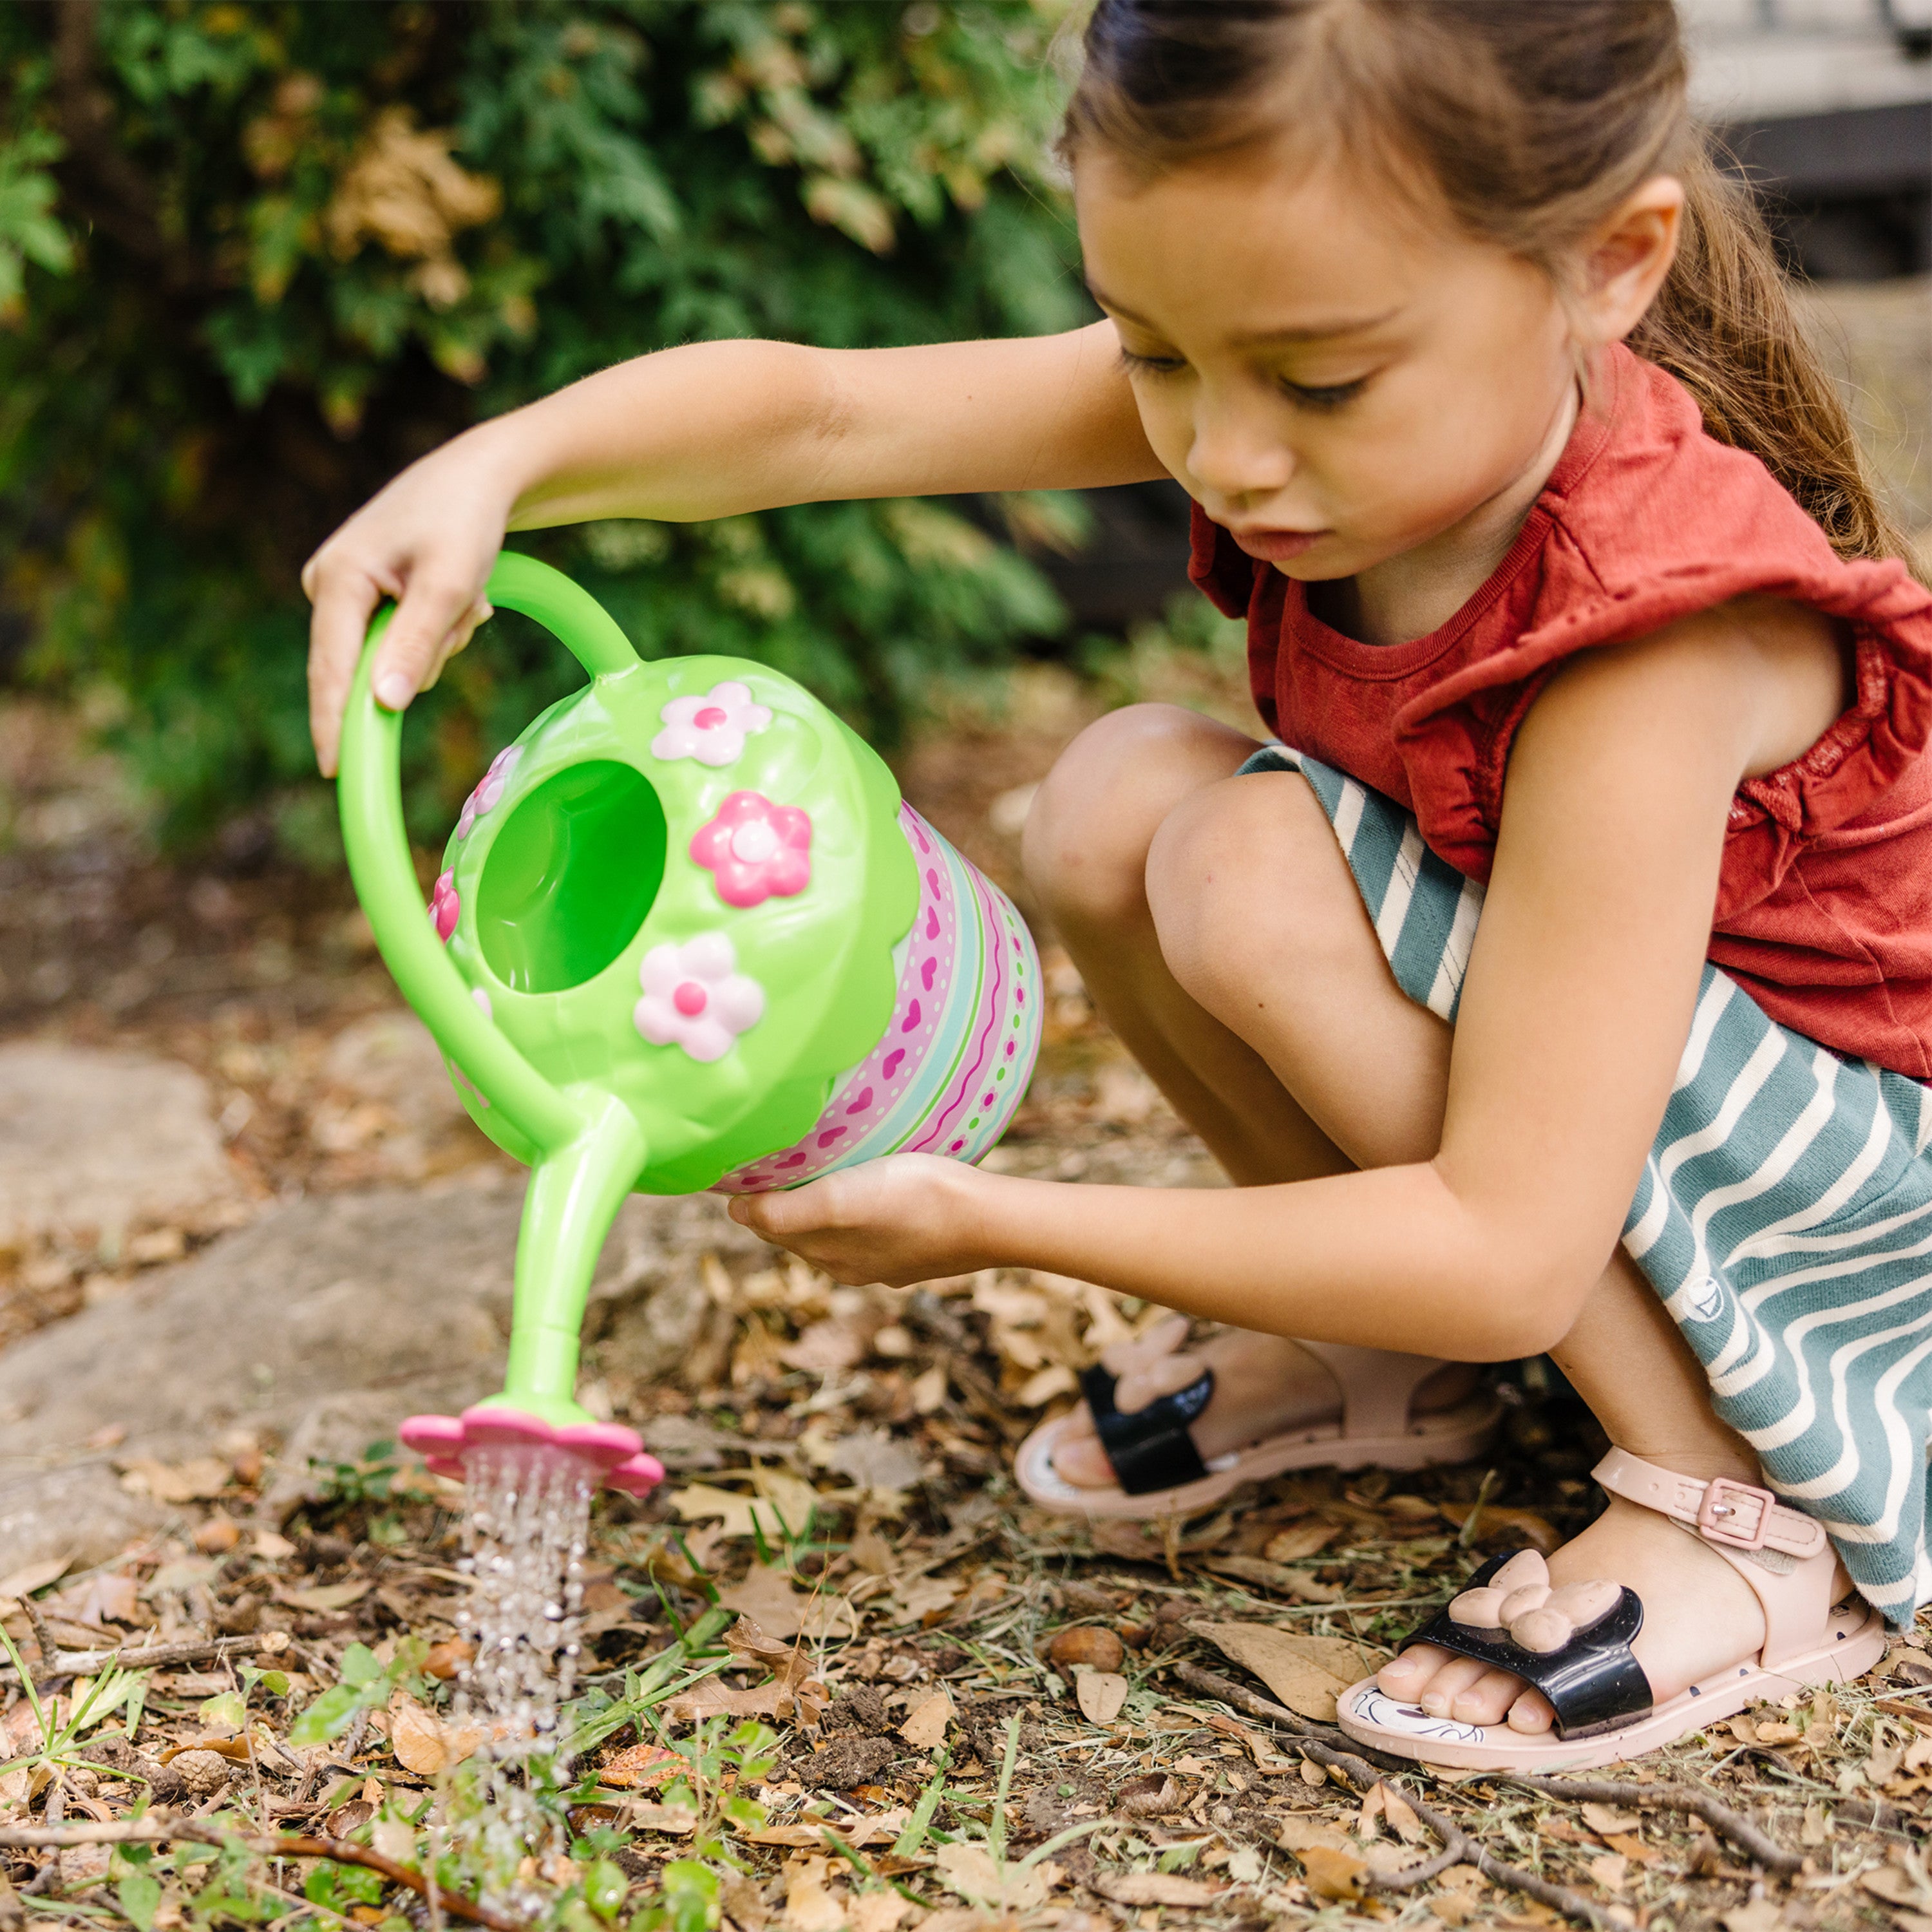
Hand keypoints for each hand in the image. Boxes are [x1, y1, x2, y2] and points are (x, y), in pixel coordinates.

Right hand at [302, 426, 522, 775]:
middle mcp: (328, 586)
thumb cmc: (464, 520)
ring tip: (462, 589)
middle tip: (464, 605)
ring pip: (398, 657)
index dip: (335, 722)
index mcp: (337, 578)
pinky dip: (439, 626)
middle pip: (370, 666)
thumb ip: (416, 642)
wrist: (478, 477)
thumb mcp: (449, 583)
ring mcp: (345, 592)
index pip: (332, 668)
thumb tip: (383, 704)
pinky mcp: (366, 597)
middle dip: (429, 650)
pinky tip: (455, 591)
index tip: (336, 771)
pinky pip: (405, 640)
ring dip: (441, 637)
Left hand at [726, 1153, 998, 1286]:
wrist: (989, 1218)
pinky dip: (862, 1206)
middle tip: (776, 1155)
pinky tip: (873, 1183)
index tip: (746, 1161)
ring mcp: (890, 1258)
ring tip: (820, 1163)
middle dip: (784, 1200)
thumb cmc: (914, 1201)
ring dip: (822, 1202)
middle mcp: (853, 1264)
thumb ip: (784, 1212)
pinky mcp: (921, 1246)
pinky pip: (877, 1225)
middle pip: (801, 1229)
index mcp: (828, 1256)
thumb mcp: (838, 1202)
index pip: (771, 1226)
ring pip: (839, 1228)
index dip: (755, 1197)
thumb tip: (735, 1212)